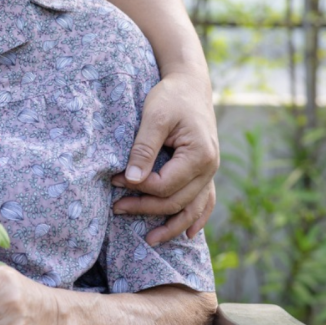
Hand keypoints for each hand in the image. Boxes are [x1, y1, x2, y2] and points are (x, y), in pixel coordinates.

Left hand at [112, 73, 219, 245]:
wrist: (190, 84)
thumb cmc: (171, 96)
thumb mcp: (154, 116)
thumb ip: (144, 149)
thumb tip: (132, 180)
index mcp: (199, 155)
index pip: (165, 185)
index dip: (138, 188)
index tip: (114, 181)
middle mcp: (210, 167)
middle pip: (176, 201)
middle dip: (145, 208)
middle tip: (116, 208)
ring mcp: (211, 171)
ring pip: (192, 208)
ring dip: (171, 225)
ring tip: (149, 240)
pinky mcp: (206, 171)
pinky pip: (204, 201)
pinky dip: (196, 218)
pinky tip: (186, 234)